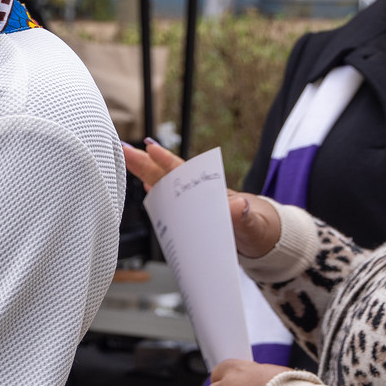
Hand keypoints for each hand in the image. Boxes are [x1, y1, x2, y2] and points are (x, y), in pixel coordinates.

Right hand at [121, 139, 282, 258]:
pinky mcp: (191, 214)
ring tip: (124, 160)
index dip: (166, 161)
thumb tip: (239, 205)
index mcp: (211, 192)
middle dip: (144, 161)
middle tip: (122, 149)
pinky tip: (145, 186)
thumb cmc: (258, 228)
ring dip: (144, 172)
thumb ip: (244, 216)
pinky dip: (155, 192)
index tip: (149, 148)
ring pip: (164, 185)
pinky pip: (168, 201)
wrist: (263, 237)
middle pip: (167, 174)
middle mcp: (199, 194)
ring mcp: (193, 203)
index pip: (184, 173)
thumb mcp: (253, 225)